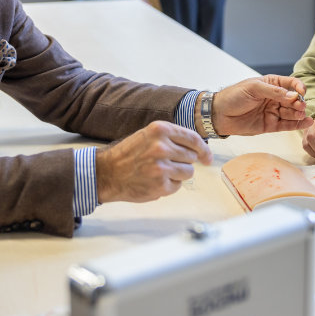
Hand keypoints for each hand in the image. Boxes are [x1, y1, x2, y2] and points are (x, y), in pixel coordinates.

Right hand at [96, 121, 212, 202]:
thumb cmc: (128, 154)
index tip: (207, 157)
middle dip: (184, 161)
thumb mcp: (148, 135)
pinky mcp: (160, 185)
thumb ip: (171, 138)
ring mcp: (162, 167)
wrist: (108, 173)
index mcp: (160, 130)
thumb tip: (197, 148)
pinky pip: (177, 186)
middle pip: (192, 156)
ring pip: (188, 172)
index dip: (203, 149)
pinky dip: (169, 185)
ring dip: (178, 174)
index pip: (193, 138)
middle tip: (169, 163)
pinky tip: (155, 181)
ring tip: (160, 172)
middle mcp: (162, 147)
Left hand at [209, 76, 312, 136]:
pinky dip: (297, 124)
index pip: (290, 83)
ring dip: (298, 113)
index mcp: (271, 84)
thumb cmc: (234, 96)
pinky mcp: (271, 125)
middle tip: (300, 105)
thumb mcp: (253, 88)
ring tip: (301, 113)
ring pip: (291, 112)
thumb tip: (293, 95)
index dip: (298, 87)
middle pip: (293, 99)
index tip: (301, 91)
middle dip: (298, 102)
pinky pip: (287, 124)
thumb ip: (274, 92)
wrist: (219, 114)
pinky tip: (306, 122)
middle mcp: (275, 98)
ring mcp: (273, 111)